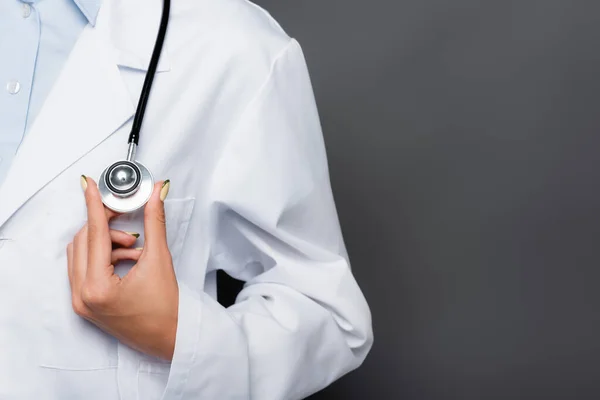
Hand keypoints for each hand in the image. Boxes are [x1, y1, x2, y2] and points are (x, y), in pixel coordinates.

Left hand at [67, 176, 177, 359]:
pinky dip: (106, 257)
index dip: (94, 206)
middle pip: (83, 242)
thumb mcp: (160, 260)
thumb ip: (154, 223)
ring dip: (106, 242)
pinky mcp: (87, 305)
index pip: (94, 234)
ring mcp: (82, 302)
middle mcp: (82, 296)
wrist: (171, 339)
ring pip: (83, 254)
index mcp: (97, 288)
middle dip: (106, 225)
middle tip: (127, 213)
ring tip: (136, 246)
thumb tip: (155, 195)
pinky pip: (87, 268)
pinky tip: (131, 258)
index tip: (90, 185)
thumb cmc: (167, 309)